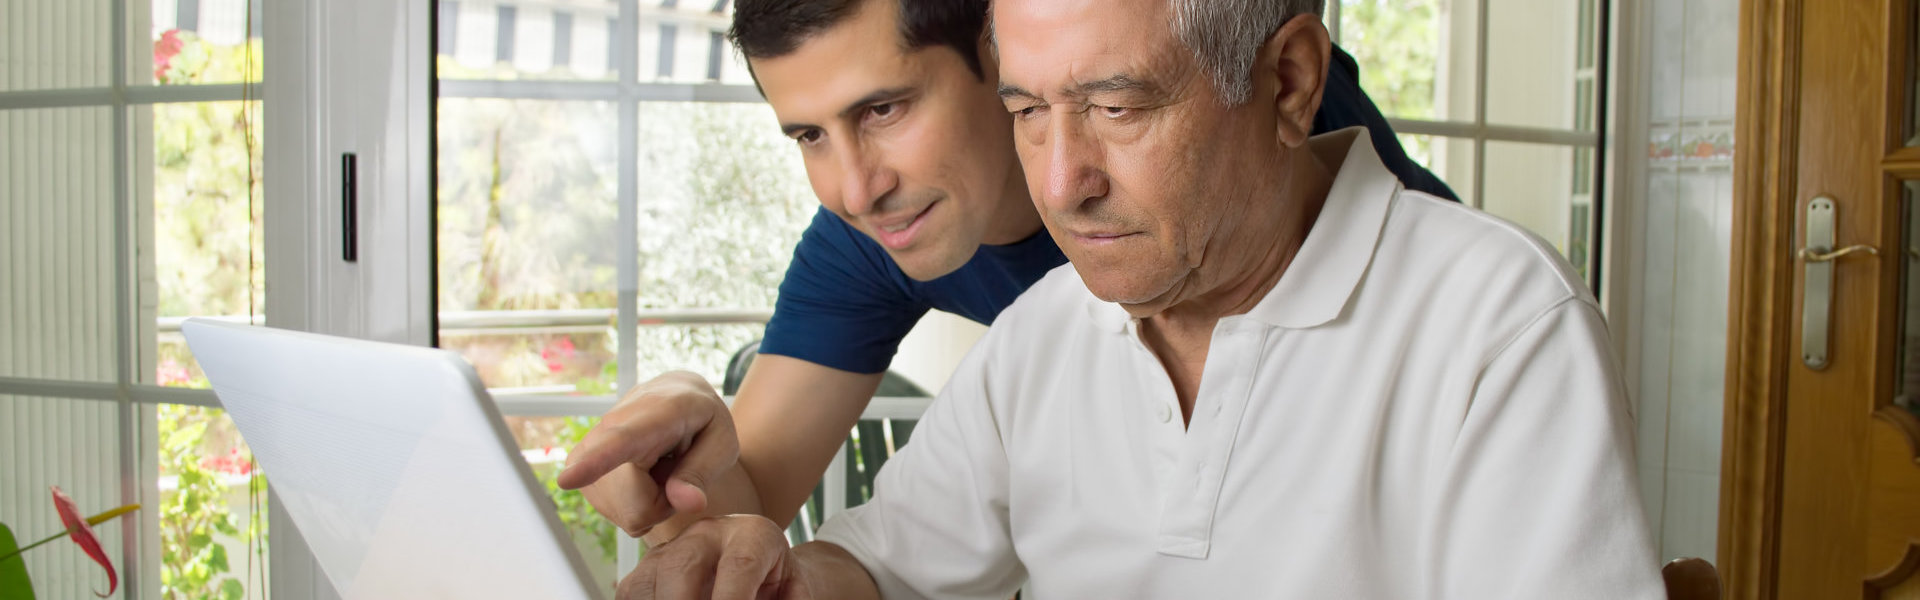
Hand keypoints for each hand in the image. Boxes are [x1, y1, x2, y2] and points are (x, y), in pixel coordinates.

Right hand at [558, 371, 739, 537]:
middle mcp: (615, 423)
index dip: (596, 462)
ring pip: (623, 510)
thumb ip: (702, 471)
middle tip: (680, 475)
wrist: (675, 395)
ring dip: (650, 503)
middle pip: (632, 500)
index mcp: (658, 410)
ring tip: (662, 471)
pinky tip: (642, 478)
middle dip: (664, 503)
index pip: (623, 440)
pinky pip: (613, 510)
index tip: (567, 480)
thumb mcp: (722, 442)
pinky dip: (634, 505)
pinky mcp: (578, 463)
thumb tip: (685, 503)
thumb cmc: (703, 420)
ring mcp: (590, 445)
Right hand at [616, 515, 812, 599]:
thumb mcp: (793, 597)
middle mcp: (707, 534)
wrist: (765, 576)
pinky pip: (629, 594)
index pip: (739, 566)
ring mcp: (671, 548)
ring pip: (646, 582)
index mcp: (754, 535)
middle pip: (681, 567)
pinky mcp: (646, 570)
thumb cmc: (779, 589)